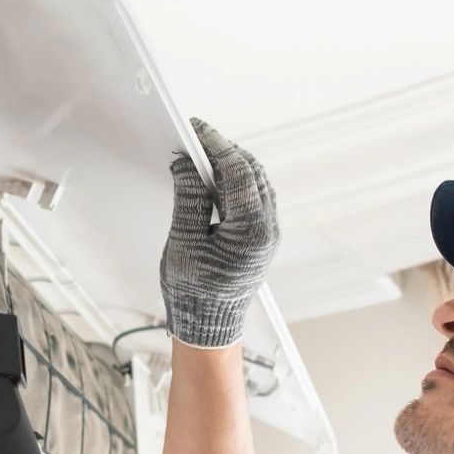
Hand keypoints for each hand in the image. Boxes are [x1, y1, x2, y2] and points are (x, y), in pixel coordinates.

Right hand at [160, 119, 280, 348]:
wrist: (208, 324)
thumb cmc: (194, 292)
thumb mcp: (184, 244)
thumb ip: (189, 200)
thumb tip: (186, 165)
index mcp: (251, 232)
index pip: (238, 172)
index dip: (216, 145)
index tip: (195, 128)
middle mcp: (268, 229)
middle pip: (252, 171)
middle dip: (224, 150)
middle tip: (195, 137)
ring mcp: (268, 232)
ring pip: (256, 181)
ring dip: (231, 163)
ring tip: (201, 154)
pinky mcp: (262, 235)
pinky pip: (254, 195)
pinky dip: (235, 180)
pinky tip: (213, 177)